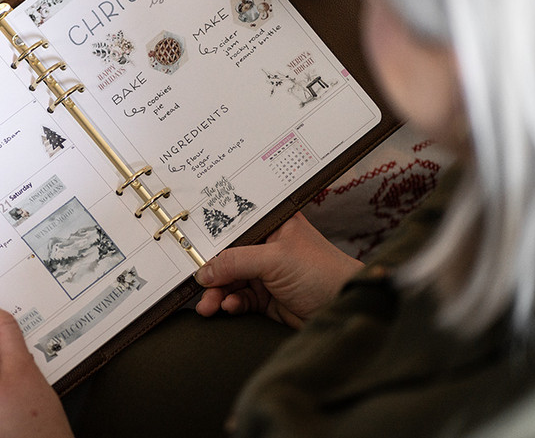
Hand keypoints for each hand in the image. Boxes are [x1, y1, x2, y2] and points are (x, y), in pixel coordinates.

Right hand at [194, 212, 362, 328]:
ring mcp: (266, 273)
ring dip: (217, 293)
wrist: (345, 309)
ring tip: (210, 305)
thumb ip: (236, 261)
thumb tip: (203, 271)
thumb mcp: (275, 259)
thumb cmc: (323, 272)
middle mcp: (267, 246)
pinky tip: (230, 307)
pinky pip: (239, 299)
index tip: (189, 247)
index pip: (233, 226)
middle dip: (211, 272)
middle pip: (227, 256)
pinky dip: (231, 304)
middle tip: (199, 285)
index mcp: (272, 224)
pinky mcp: (267, 298)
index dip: (211, 237)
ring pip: (230, 280)